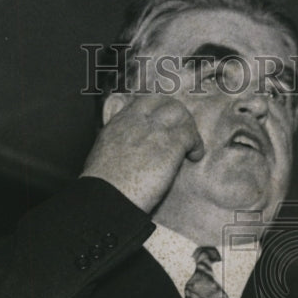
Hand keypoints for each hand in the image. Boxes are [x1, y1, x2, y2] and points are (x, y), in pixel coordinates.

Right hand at [80, 94, 203, 212]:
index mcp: (119, 122)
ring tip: (190, 147)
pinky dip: (196, 145)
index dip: (159, 110)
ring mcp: (154, 130)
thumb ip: (115, 141)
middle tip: (182, 133)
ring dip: (189, 128)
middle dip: (178, 116)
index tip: (165, 124)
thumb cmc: (103, 184)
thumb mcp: (102, 152)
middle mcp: (137, 120)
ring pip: (180, 113)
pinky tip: (194, 157)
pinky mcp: (169, 145)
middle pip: (165, 102)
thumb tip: (120, 146)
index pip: (144, 101)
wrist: (107, 196)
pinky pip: (190, 135)